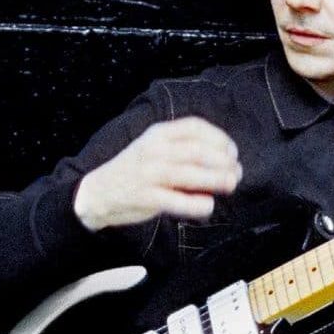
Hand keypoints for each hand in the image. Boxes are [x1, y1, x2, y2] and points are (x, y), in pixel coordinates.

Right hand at [73, 117, 241, 231]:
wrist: (97, 192)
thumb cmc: (135, 170)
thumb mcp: (154, 148)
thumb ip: (183, 149)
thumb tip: (222, 158)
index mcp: (158, 134)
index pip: (194, 127)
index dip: (219, 138)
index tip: (232, 151)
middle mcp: (154, 150)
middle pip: (196, 151)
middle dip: (222, 161)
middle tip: (236, 171)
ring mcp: (149, 173)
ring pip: (189, 173)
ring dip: (215, 179)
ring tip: (231, 184)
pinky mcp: (146, 197)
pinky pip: (176, 200)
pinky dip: (195, 203)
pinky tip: (208, 205)